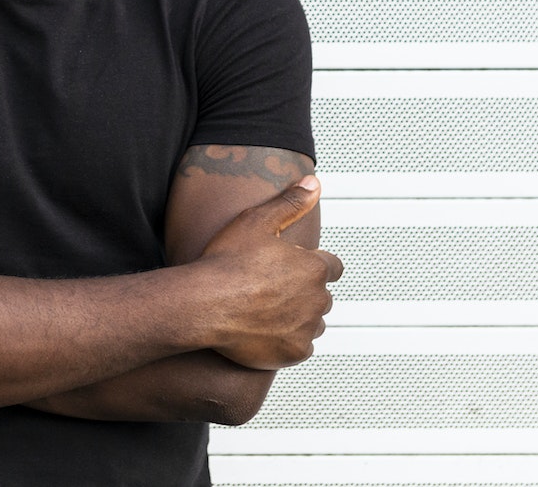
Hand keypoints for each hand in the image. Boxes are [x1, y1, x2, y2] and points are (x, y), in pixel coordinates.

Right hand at [190, 175, 341, 369]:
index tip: (295, 268)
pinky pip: (301, 347)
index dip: (315, 265)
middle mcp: (316, 299)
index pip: (333, 266)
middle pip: (322, 295)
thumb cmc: (226, 263)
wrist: (203, 305)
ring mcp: (306, 328)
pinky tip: (265, 330)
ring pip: (313, 322)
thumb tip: (313, 185)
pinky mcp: (293, 353)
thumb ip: (290, 202)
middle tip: (272, 288)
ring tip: (267, 309)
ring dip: (299, 317)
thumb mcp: (257, 221)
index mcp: (313, 267)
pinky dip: (288, 341)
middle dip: (304, 291)